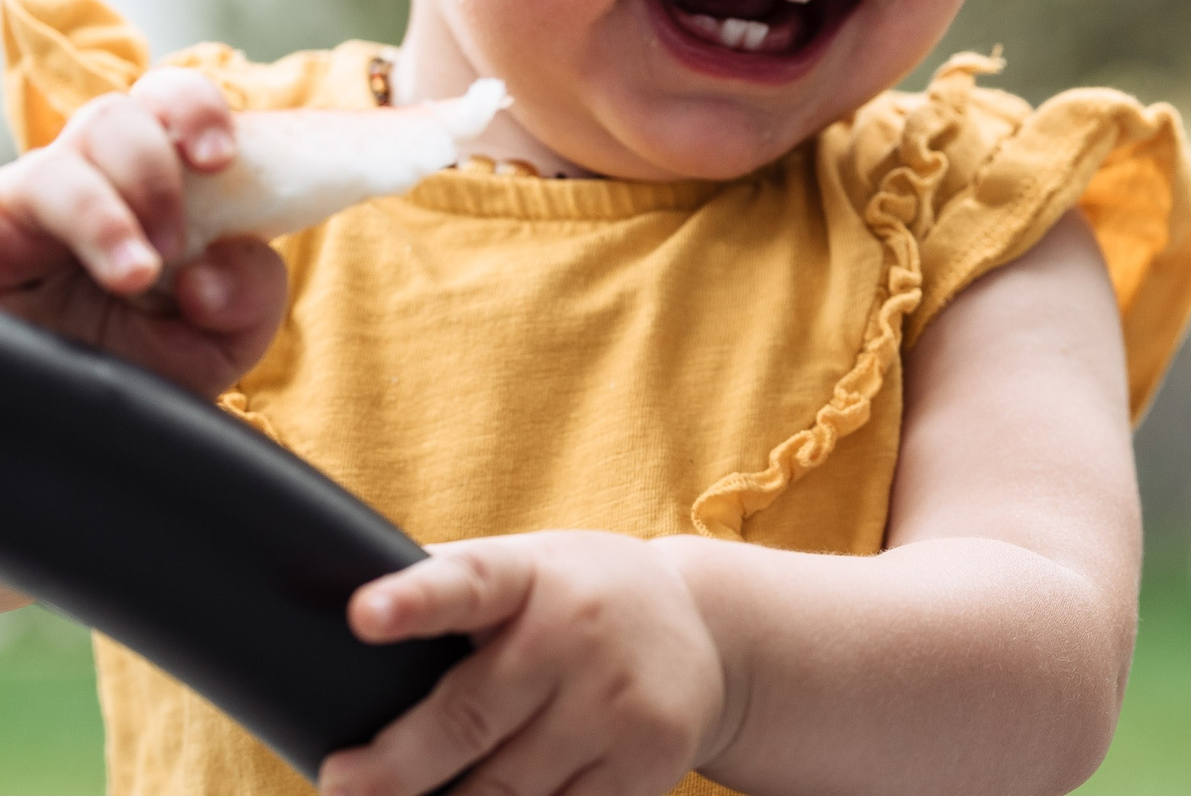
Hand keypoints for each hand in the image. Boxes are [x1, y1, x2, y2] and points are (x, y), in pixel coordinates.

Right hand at [0, 71, 285, 396]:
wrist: (66, 429)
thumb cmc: (141, 369)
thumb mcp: (221, 340)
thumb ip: (250, 293)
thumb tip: (212, 271)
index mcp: (154, 186)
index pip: (168, 106)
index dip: (196, 110)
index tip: (222, 158)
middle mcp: (89, 183)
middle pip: (118, 114)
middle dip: (159, 159)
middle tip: (180, 235)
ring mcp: (34, 206)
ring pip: (71, 147)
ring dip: (124, 201)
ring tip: (143, 274)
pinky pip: (24, 191)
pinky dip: (91, 222)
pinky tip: (120, 272)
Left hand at [322, 532, 733, 795]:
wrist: (713, 633)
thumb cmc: (581, 599)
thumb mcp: (529, 567)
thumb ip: (451, 586)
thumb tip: (328, 609)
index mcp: (534, 575)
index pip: (469, 583)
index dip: (415, 600)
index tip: (364, 615)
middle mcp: (580, 637)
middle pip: (466, 722)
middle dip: (393, 768)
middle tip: (341, 784)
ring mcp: (618, 707)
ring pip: (503, 793)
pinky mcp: (645, 767)